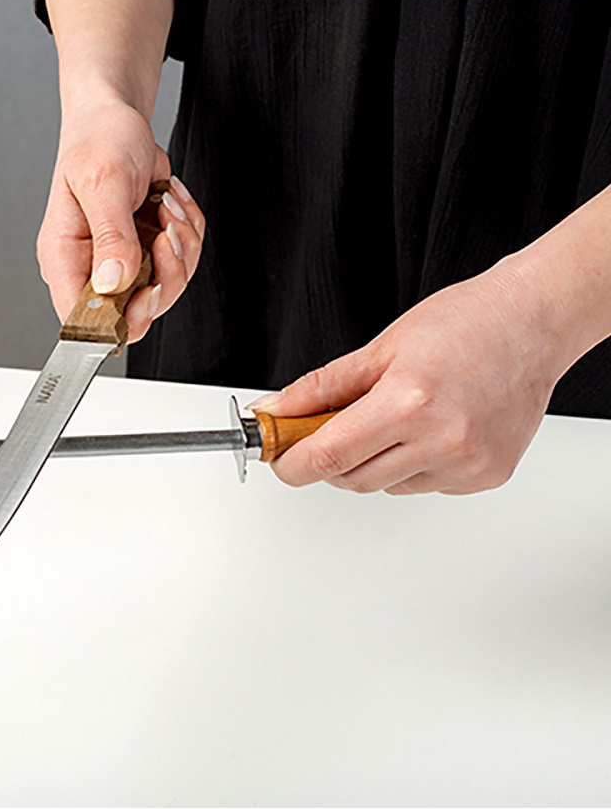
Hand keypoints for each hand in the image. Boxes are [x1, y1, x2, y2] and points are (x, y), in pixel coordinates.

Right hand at [36, 97, 204, 342]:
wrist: (117, 116)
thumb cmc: (98, 140)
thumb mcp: (103, 182)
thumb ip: (111, 235)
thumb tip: (112, 282)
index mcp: (64, 257)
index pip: (84, 320)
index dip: (120, 318)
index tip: (148, 290)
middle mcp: (89, 267)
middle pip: (134, 312)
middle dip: (165, 275)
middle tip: (165, 233)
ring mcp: (120, 262)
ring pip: (164, 289)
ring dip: (181, 247)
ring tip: (165, 206)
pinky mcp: (144, 252)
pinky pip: (180, 264)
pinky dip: (187, 233)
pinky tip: (170, 203)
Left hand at [248, 266, 565, 494]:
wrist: (532, 322)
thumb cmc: (463, 324)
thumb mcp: (379, 349)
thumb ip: (320, 388)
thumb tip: (276, 411)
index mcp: (408, 402)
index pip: (329, 456)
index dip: (293, 464)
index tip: (280, 459)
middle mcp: (442, 439)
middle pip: (353, 479)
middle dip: (330, 460)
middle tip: (328, 429)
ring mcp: (468, 463)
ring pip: (387, 486)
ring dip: (373, 462)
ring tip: (395, 417)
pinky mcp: (486, 476)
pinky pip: (424, 485)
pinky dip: (411, 465)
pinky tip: (428, 429)